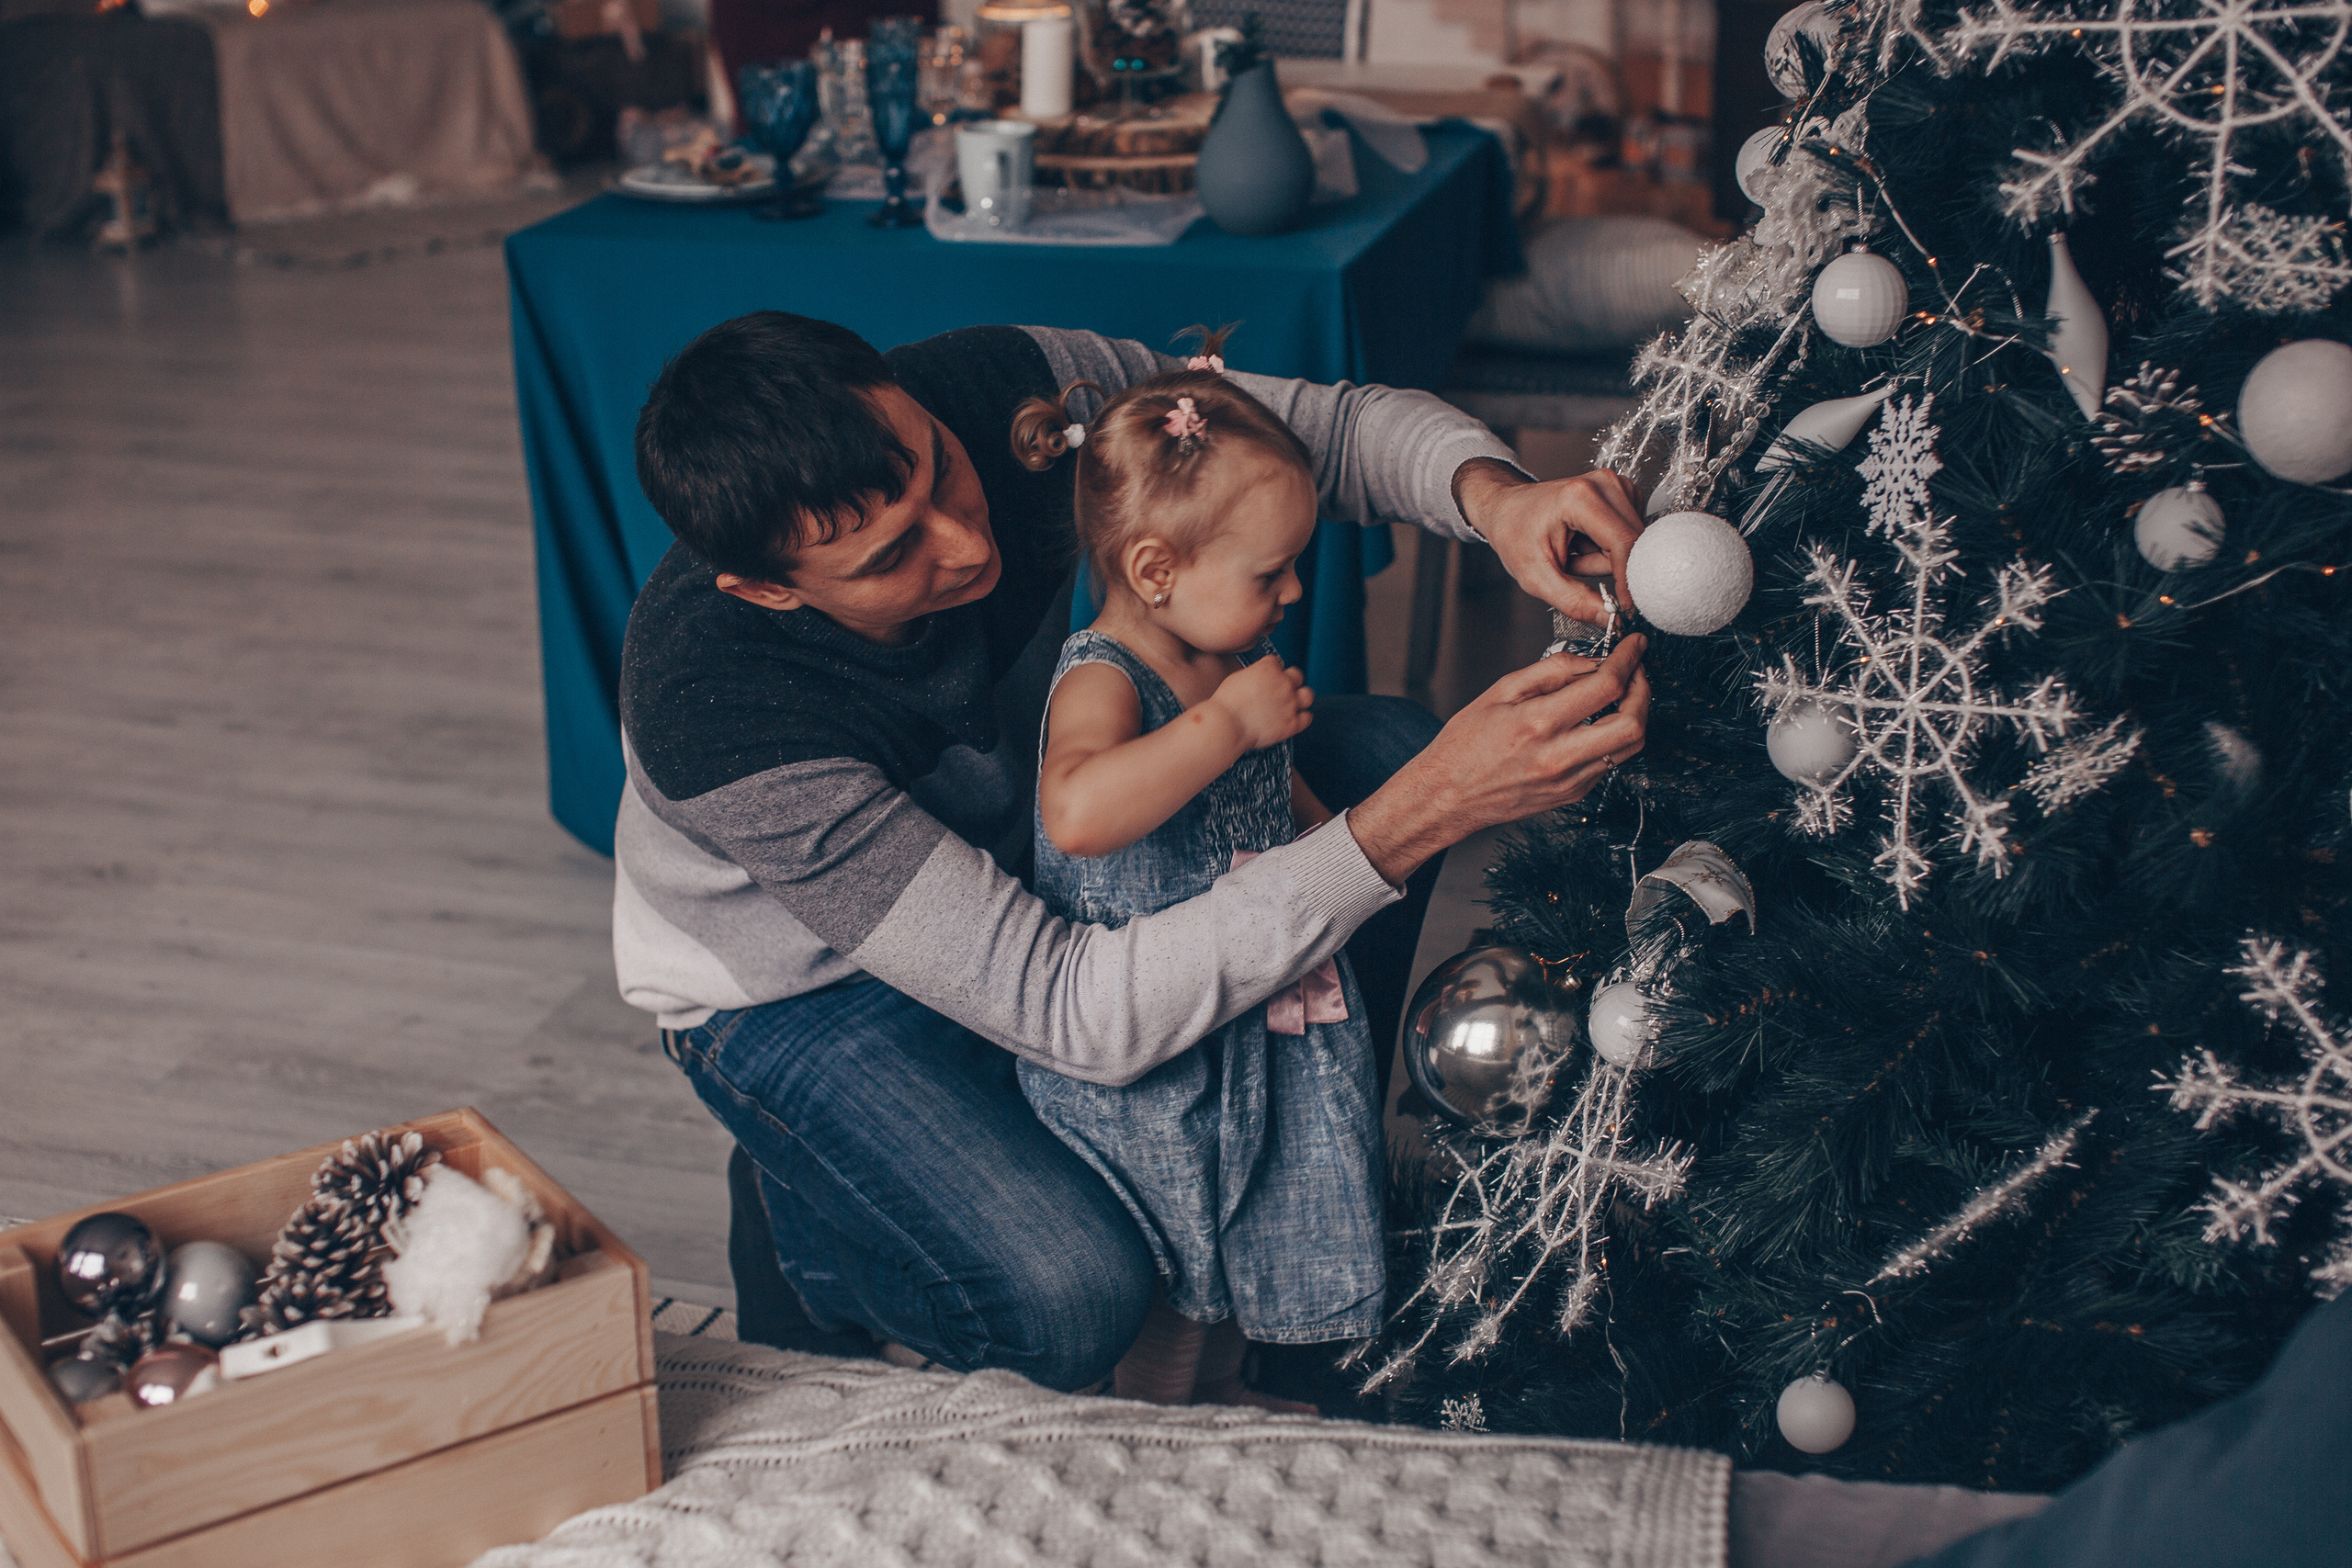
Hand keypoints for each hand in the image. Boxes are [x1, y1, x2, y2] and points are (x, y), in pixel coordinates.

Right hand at [1209, 656, 1313, 751]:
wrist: (1226, 725)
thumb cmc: (1226, 702)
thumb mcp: (1237, 677)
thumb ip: (1255, 674)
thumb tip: (1261, 678)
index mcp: (1269, 668)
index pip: (1277, 662)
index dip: (1270, 671)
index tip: (1264, 680)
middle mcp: (1284, 683)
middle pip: (1297, 675)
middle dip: (1289, 681)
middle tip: (1279, 690)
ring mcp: (1290, 703)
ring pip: (1308, 695)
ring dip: (1301, 697)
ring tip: (1290, 703)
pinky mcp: (1292, 723)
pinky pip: (1307, 718)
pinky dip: (1301, 718)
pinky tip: (1292, 719)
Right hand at [1346, 635, 1649, 884]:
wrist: (1447, 797)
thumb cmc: (1464, 745)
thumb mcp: (1500, 691)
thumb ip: (1551, 671)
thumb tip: (1592, 661)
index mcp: (1538, 723)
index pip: (1606, 686)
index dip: (1629, 659)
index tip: (1634, 644)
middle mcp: (1559, 757)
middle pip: (1633, 724)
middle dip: (1644, 690)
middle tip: (1636, 671)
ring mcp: (1570, 780)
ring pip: (1630, 747)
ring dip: (1636, 714)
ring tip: (1622, 694)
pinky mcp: (1573, 794)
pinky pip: (1611, 761)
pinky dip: (1614, 736)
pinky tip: (1599, 721)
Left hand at [1454, 458, 1645, 624]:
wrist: (1507, 509)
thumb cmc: (1515, 534)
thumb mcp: (1536, 577)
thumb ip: (1576, 601)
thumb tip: (1612, 619)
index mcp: (1580, 497)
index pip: (1623, 544)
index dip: (1629, 581)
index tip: (1627, 608)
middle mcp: (1604, 483)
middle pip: (1633, 543)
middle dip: (1608, 568)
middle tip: (1571, 565)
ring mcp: (1615, 484)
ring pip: (1633, 541)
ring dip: (1605, 558)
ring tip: (1573, 551)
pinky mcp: (1621, 492)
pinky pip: (1629, 533)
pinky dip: (1607, 546)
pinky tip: (1583, 542)